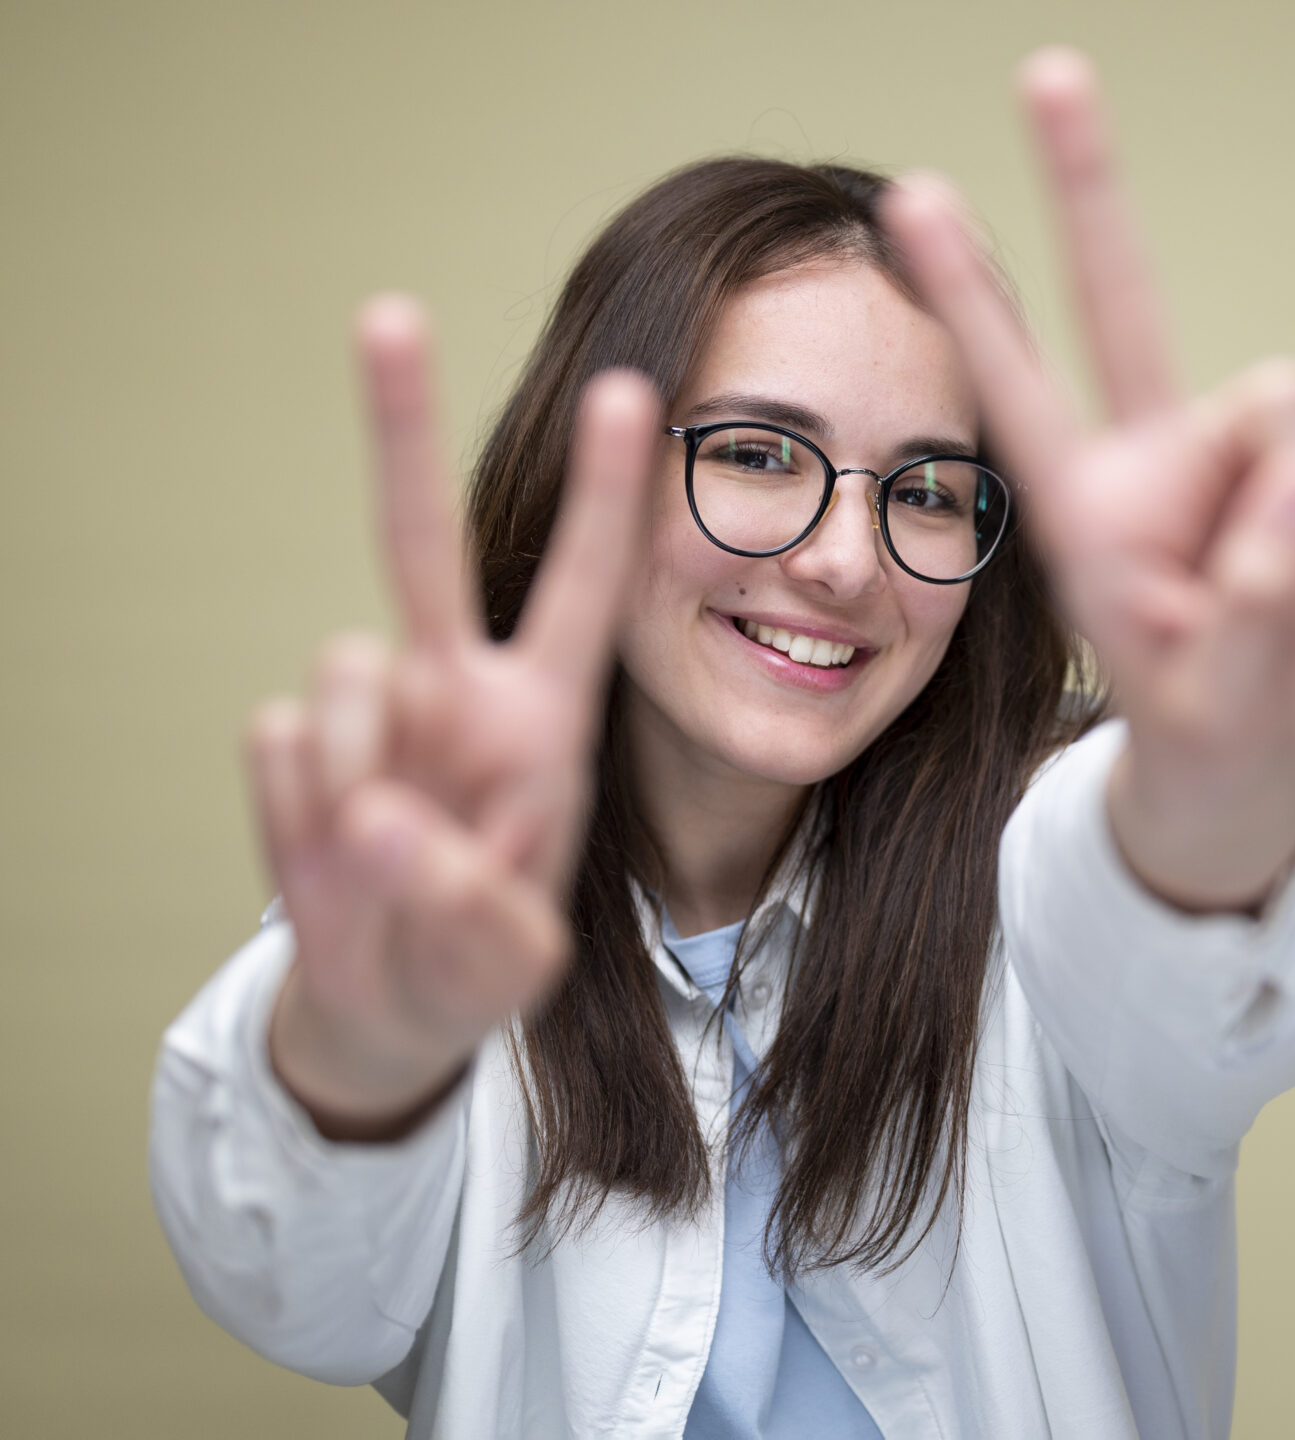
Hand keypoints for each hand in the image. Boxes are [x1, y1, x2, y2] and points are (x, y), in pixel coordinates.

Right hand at [248, 298, 656, 1139]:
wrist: (392, 1003)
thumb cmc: (481, 956)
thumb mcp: (517, 954)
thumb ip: (472, 899)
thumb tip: (378, 814)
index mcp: (544, 712)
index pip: (584, 585)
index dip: (601, 494)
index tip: (629, 389)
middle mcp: (452, 686)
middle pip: (419, 536)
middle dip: (401, 424)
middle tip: (386, 311)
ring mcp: (368, 712)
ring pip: (343, 672)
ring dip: (368, 771)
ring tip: (398, 858)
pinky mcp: (292, 747)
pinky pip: (283, 745)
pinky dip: (302, 819)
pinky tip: (338, 861)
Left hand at [883, 48, 1294, 911]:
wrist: (1251, 764)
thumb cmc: (1206, 725)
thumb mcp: (1219, 696)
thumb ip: (1258, 596)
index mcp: (1085, 513)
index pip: (1017, 391)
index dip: (974, 301)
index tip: (912, 198)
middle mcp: (1150, 461)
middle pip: (1126, 304)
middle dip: (1089, 188)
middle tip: (1048, 70)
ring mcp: (1227, 463)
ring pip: (1293, 424)